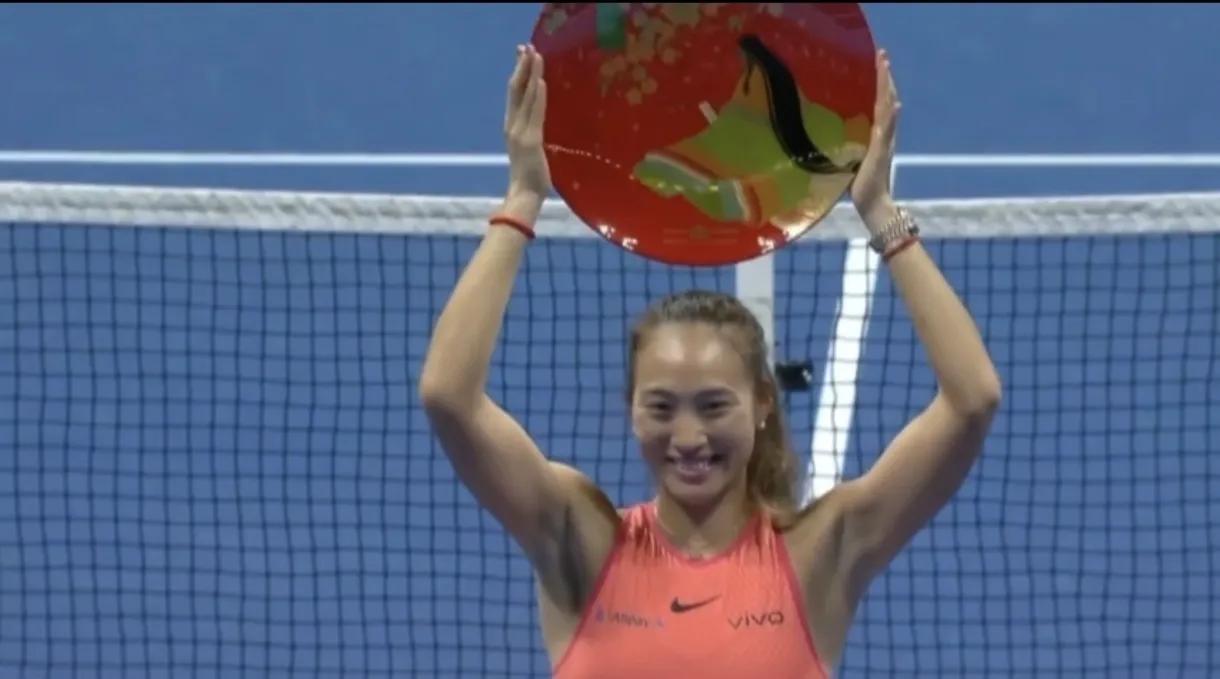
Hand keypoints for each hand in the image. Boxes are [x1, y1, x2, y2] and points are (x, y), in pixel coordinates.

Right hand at [502, 44, 550, 217]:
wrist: (524, 195)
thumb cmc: (531, 177)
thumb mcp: (531, 150)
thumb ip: (532, 135)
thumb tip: (538, 126)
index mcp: (512, 127)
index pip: (515, 95)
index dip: (518, 74)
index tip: (523, 55)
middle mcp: (512, 125)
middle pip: (515, 89)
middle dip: (521, 66)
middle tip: (526, 45)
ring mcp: (520, 131)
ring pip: (524, 95)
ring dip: (530, 73)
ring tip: (535, 54)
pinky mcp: (530, 139)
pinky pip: (535, 112)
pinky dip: (537, 95)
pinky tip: (541, 80)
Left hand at [850, 49, 900, 230]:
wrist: (872, 204)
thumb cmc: (858, 185)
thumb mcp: (847, 158)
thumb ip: (842, 145)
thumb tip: (823, 136)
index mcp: (876, 134)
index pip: (878, 102)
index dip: (878, 82)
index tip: (876, 62)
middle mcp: (883, 134)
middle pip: (885, 98)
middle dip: (884, 76)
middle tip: (882, 54)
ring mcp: (883, 142)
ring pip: (887, 108)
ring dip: (887, 87)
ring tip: (886, 67)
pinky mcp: (880, 153)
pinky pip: (887, 131)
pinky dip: (891, 117)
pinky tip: (893, 104)